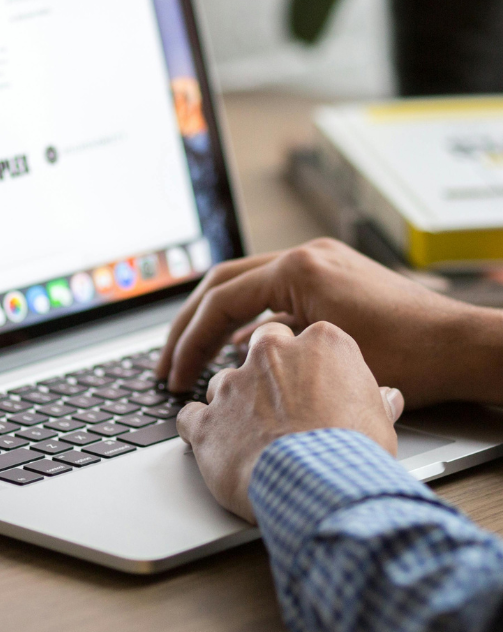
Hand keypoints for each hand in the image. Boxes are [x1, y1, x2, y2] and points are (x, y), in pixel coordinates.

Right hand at [157, 238, 502, 407]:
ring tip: (194, 360)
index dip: (189, 341)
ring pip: (246, 287)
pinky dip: (250, 323)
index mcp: (299, 268)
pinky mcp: (332, 279)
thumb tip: (230, 359)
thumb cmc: (410, 355)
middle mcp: (307, 256)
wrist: (464, 347)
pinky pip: (274, 296)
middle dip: (189, 326)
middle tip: (167, 364)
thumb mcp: (324, 354)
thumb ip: (269, 348)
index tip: (174, 375)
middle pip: (223, 284)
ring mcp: (321, 263)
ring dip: (216, 323)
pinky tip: (241, 354)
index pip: (220, 300)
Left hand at [176, 320, 404, 521]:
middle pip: (261, 348)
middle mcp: (271, 354)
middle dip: (266, 371)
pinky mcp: (206, 419)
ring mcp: (233, 384)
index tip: (314, 386)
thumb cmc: (354, 453)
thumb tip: (387, 399)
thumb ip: (375, 401)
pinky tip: (214, 446)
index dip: (310, 366)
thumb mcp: (380, 422)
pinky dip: (200, 429)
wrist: (319, 485)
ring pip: (223, 382)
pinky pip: (191, 416)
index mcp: (320, 344)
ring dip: (233, 404)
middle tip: (281, 404)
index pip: (308, 339)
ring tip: (252, 436)